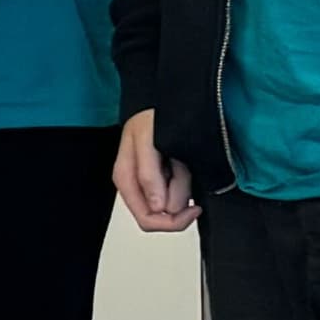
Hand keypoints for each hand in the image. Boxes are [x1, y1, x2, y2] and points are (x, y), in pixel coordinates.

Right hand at [115, 109, 197, 231]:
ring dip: (185, 184)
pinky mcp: (167, 178)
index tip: (192, 206)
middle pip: (163, 214)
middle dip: (180, 198)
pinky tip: (185, 161)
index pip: (147, 219)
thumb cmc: (150, 116)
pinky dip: (188, 180)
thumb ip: (149, 175)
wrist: (161, 100)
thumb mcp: (146, 141)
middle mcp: (138, 186)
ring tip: (183, 159)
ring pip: (175, 202)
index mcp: (126, 181)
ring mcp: (153, 183)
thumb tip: (158, 207)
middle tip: (187, 174)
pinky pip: (182, 191)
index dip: (172, 220)